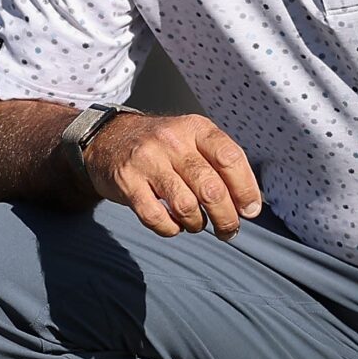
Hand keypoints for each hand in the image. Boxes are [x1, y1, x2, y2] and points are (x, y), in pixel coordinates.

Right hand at [84, 112, 263, 238]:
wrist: (107, 139)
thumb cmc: (160, 147)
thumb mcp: (191, 139)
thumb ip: (219, 163)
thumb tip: (249, 204)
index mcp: (195, 128)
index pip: (230, 158)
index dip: (246, 189)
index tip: (250, 210)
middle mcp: (172, 141)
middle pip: (211, 188)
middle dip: (226, 218)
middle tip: (228, 230)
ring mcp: (147, 161)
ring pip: (186, 206)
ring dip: (197, 224)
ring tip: (197, 224)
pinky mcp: (127, 182)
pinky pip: (156, 217)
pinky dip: (170, 229)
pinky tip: (173, 224)